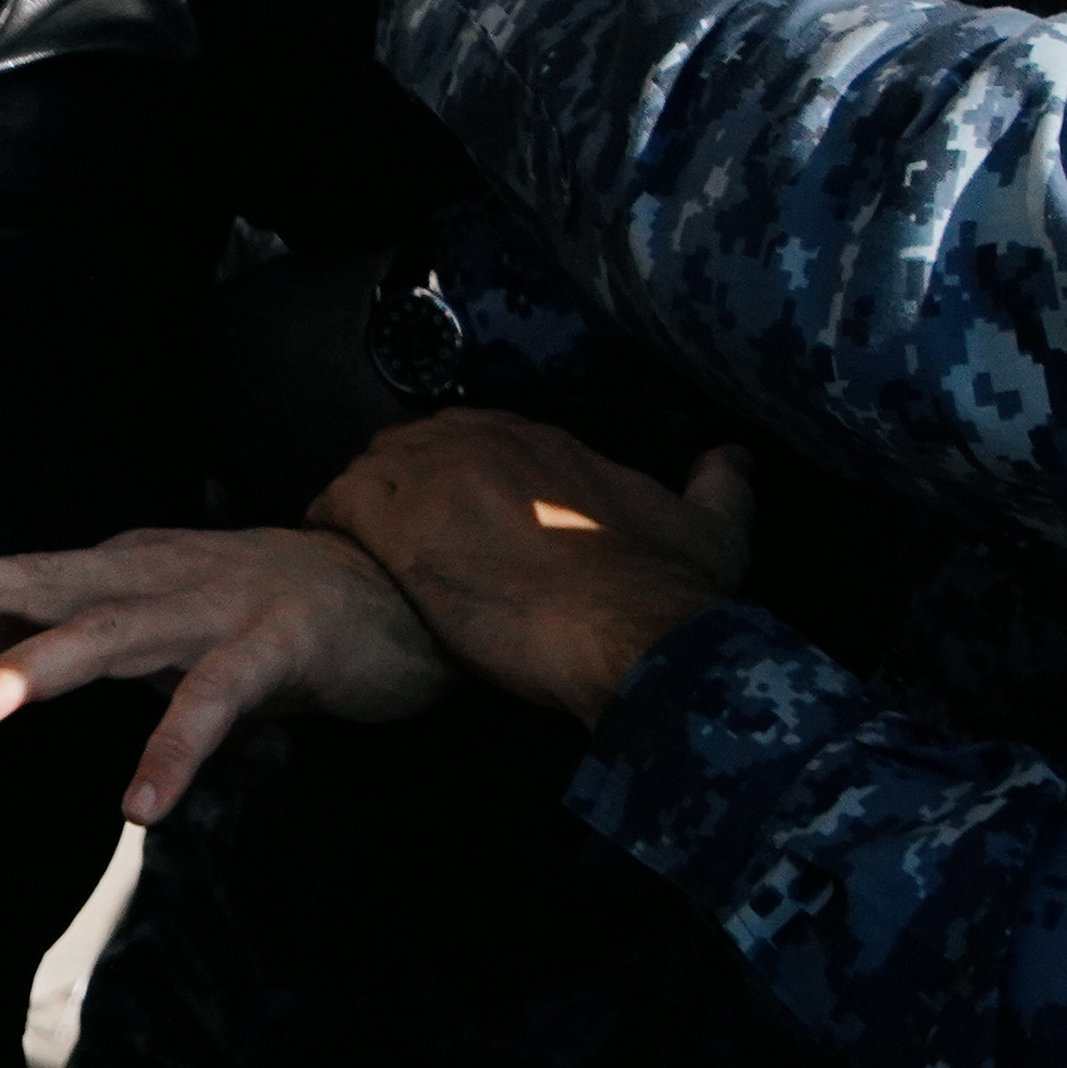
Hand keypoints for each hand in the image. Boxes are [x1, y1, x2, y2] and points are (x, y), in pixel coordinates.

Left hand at [0, 529, 458, 823]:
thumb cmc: (269, 613)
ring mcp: (213, 605)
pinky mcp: (276, 646)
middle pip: (39, 578)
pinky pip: (212, 701)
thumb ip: (93, 656)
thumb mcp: (166, 629)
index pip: (17, 598)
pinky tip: (139, 808)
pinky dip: (171, 752)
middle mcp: (152, 574)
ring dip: (28, 673)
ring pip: (106, 634)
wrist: (406, 584)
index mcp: (120, 570)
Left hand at [306, 411, 752, 727]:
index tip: (461, 510)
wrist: (627, 633)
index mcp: (548, 441)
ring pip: (376, 469)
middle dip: (408, 481)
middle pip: (421, 444)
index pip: (482, 434)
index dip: (464, 472)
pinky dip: (331, 522)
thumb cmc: (668, 591)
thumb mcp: (715, 529)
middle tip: (405, 530)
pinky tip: (332, 546)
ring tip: (362, 542)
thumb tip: (735, 455)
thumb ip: (721, 484)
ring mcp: (437, 477)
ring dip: (368, 502)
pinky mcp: (399, 525)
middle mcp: (487, 441)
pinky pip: (338, 503)